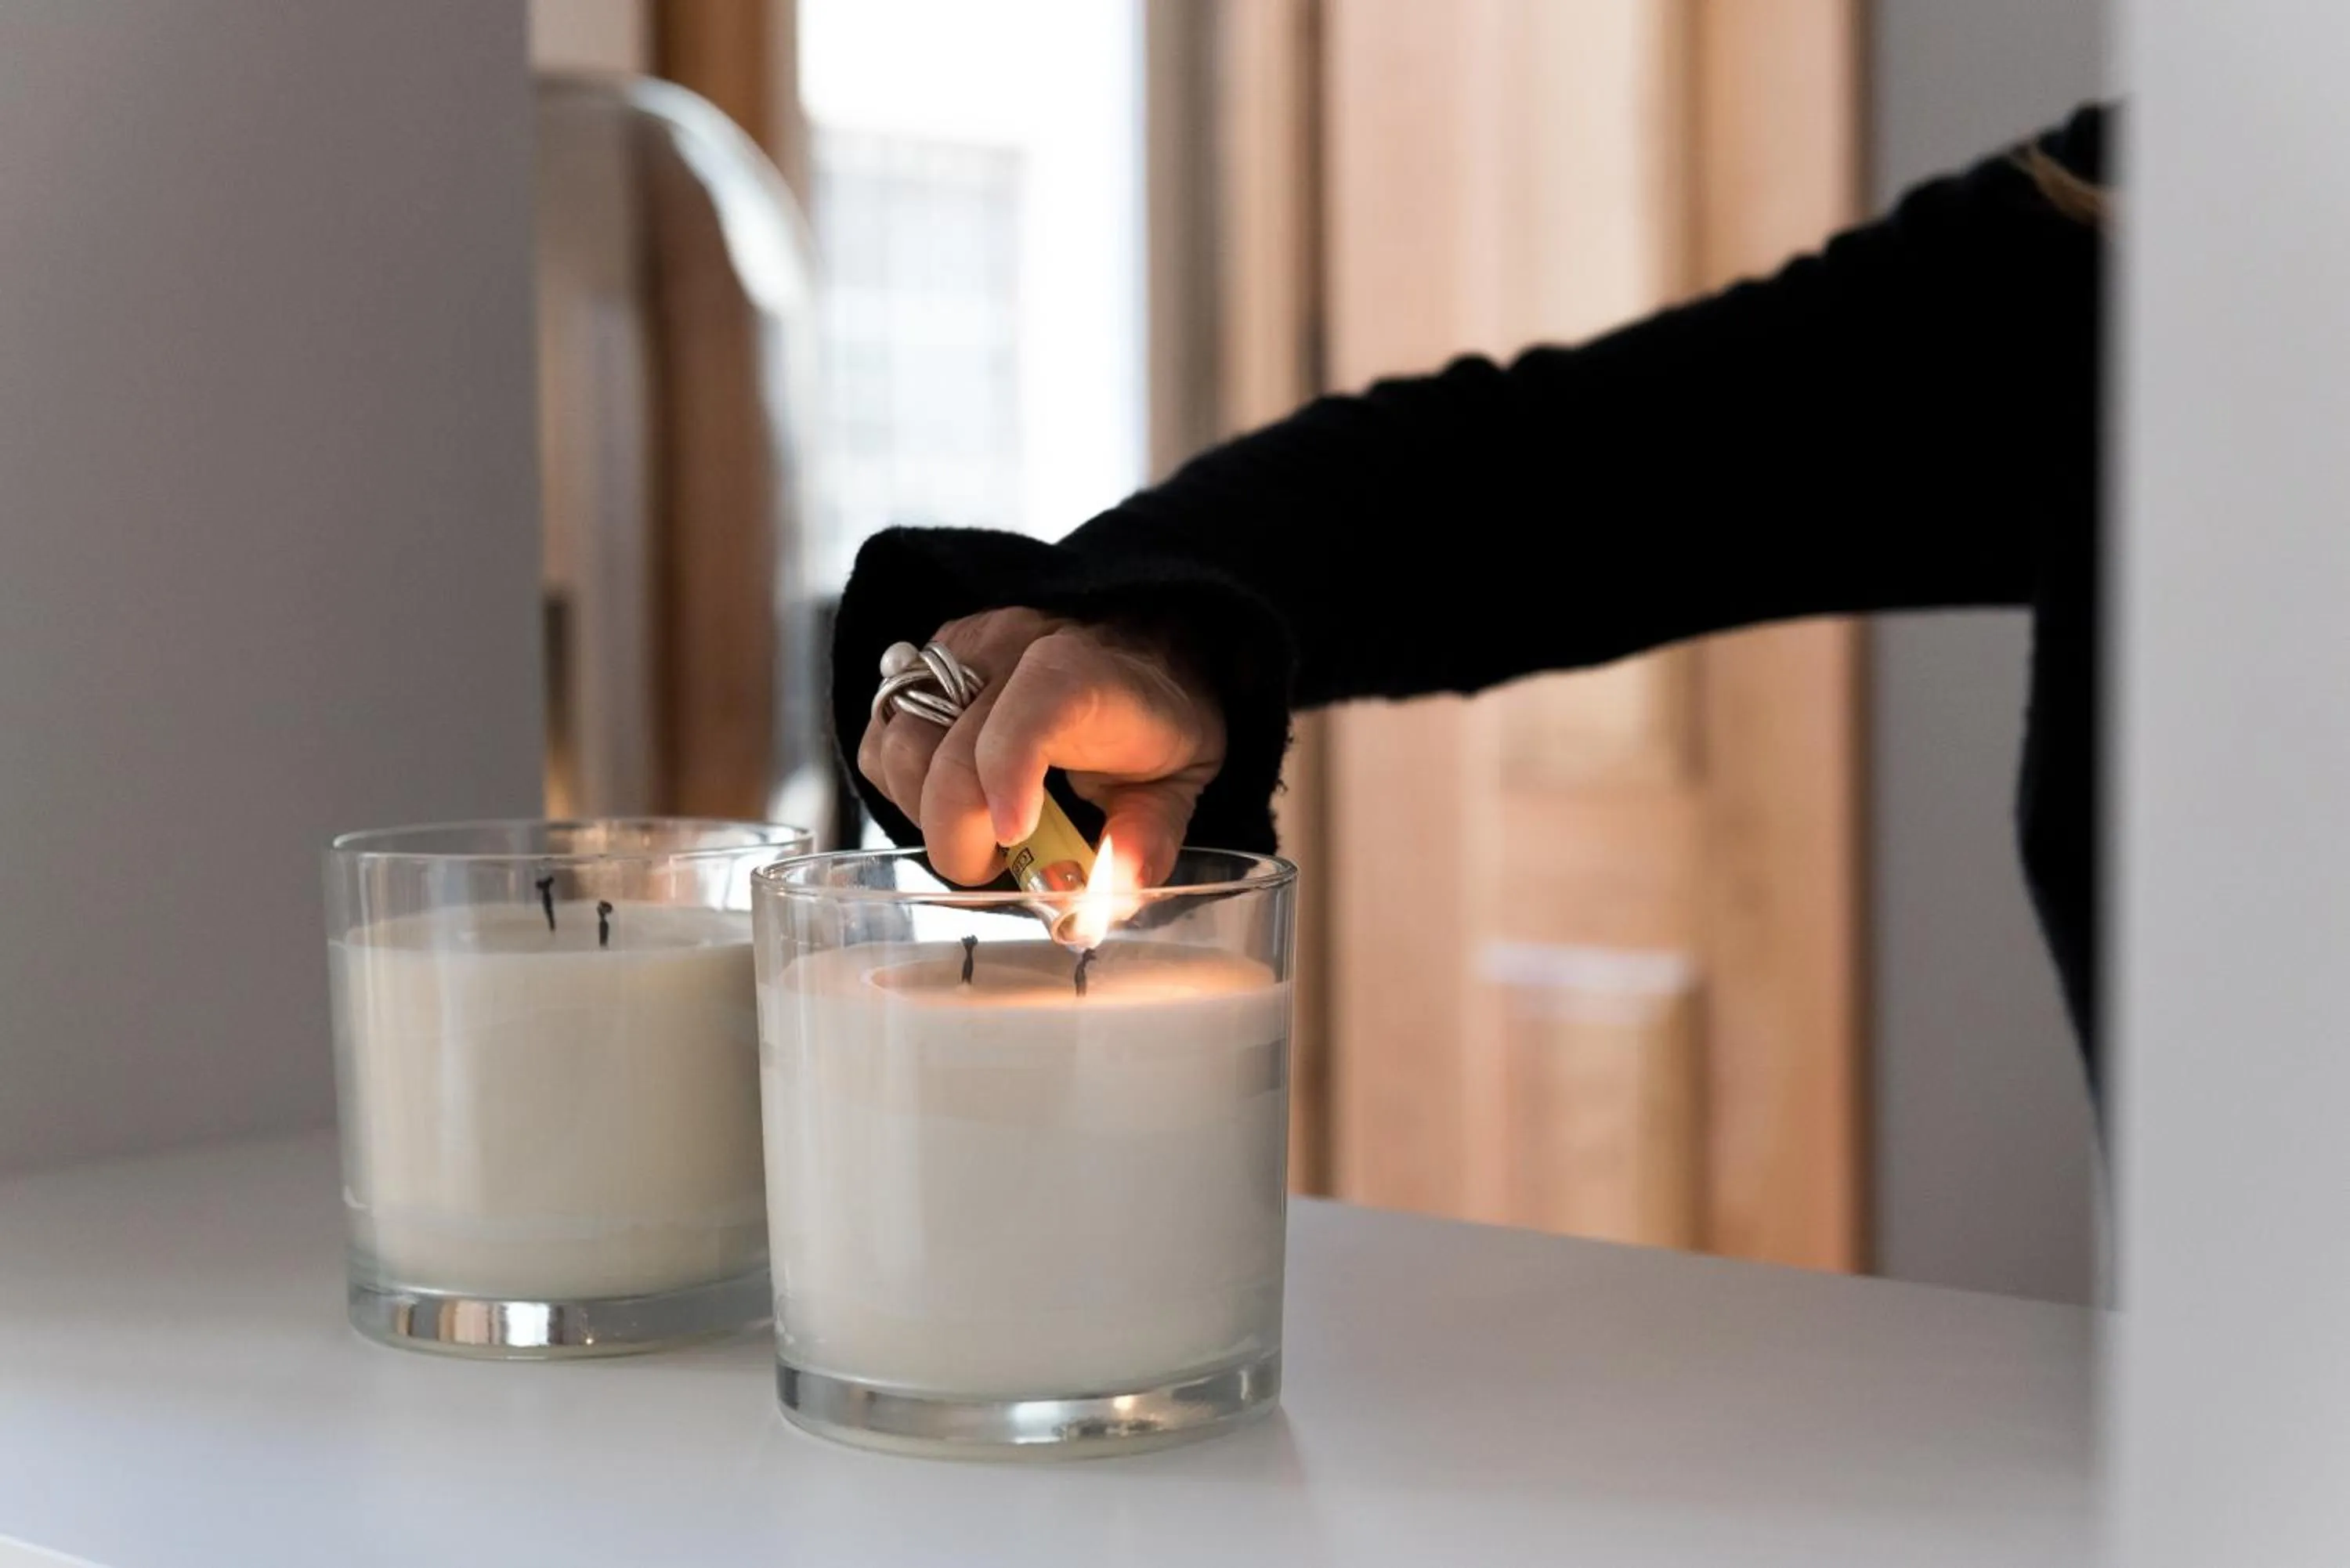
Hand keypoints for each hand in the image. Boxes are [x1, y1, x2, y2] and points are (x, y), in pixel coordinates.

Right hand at [857, 608, 1224, 888]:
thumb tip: (1104, 902)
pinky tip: (952, 796)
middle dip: (962, 839)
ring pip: (900, 748)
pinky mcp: (922, 663)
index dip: (1009, 775)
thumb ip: (1145, 839)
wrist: (1135, 644)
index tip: (1013, 837)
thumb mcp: (1176, 783)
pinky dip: (904, 787)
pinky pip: (881, 739)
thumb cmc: (1154, 715)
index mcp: (1088, 673)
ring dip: (926, 814)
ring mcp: (958, 651)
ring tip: (977, 828)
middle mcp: (1014, 647)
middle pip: (951, 754)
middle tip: (997, 868)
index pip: (1036, 708)